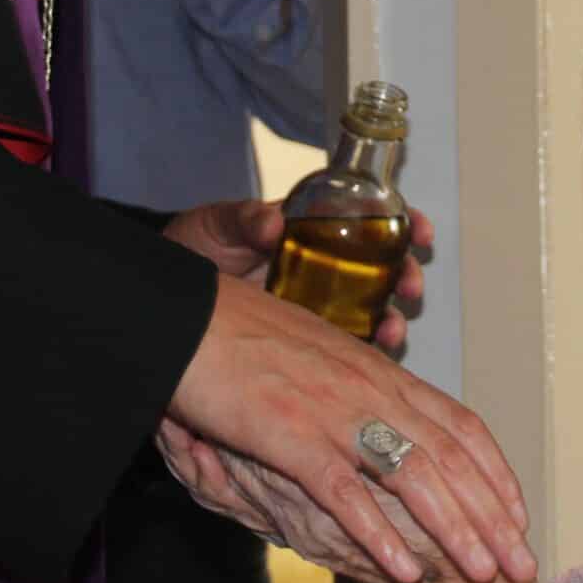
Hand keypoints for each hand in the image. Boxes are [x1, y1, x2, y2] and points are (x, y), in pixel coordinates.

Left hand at [161, 200, 431, 355]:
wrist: (163, 301)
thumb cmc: (193, 251)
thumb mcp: (215, 227)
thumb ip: (242, 220)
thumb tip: (272, 221)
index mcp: (311, 229)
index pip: (370, 218)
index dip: (402, 221)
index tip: (418, 229)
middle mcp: (324, 267)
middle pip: (384, 269)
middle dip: (407, 276)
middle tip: (410, 285)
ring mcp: (319, 307)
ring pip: (372, 312)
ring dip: (393, 321)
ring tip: (393, 330)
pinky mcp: (306, 345)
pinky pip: (344, 352)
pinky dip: (363, 358)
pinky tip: (368, 364)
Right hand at [163, 271, 537, 582]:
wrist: (184, 317)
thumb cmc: (242, 334)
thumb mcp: (319, 359)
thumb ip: (356, 392)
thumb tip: (382, 422)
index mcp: (379, 373)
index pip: (459, 424)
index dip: (495, 472)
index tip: (517, 515)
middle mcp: (369, 390)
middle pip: (451, 458)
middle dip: (493, 516)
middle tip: (520, 564)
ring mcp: (332, 412)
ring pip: (414, 477)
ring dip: (454, 530)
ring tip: (481, 574)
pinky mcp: (289, 435)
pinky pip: (346, 492)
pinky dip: (379, 534)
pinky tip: (402, 571)